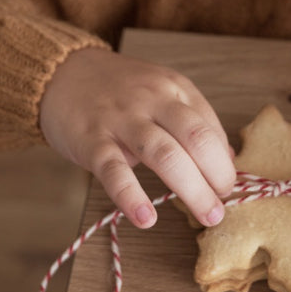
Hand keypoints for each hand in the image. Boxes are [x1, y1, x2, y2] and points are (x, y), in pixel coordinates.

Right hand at [39, 47, 235, 229]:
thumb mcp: (161, 93)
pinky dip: (131, 196)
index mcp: (174, 89)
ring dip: (191, 189)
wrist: (61, 73)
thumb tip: (229, 159)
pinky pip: (114, 171)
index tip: (226, 188)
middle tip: (222, 206)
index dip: (224, 163)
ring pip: (164, 154)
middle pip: (196, 139)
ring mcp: (122, 119)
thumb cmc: (118, 91)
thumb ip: (194, 122)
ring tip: (206, 215)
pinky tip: (145, 218)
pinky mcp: (92, 140)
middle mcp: (153, 100)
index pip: (210, 128)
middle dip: (217, 176)